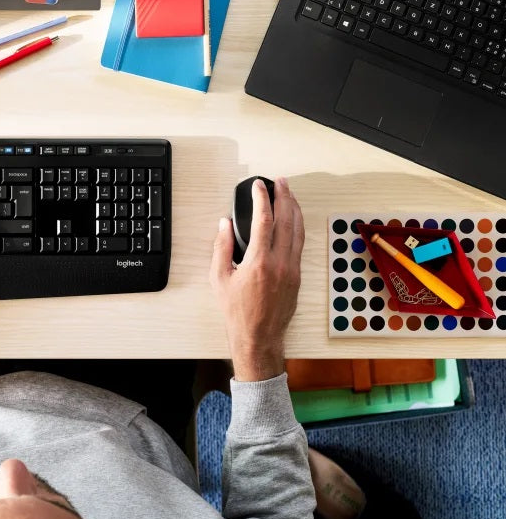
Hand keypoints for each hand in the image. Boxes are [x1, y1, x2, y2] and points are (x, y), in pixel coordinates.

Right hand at [209, 177, 303, 381]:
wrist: (258, 336)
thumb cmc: (236, 311)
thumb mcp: (219, 279)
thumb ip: (221, 247)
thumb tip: (224, 224)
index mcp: (259, 262)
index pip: (263, 220)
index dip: (261, 199)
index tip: (258, 186)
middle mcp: (280, 263)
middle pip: (286, 220)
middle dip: (284, 197)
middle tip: (280, 182)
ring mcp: (292, 269)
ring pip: (298, 231)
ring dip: (294, 209)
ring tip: (290, 194)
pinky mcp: (297, 276)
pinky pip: (299, 244)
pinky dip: (297, 227)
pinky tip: (293, 220)